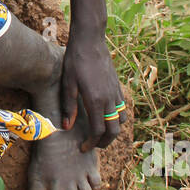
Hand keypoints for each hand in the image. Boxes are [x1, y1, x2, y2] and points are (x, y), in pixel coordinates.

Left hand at [59, 30, 125, 151]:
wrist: (90, 41)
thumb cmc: (75, 61)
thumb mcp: (68, 84)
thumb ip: (69, 107)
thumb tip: (67, 127)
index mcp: (96, 101)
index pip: (98, 131)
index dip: (91, 143)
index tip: (83, 148)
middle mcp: (109, 99)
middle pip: (114, 130)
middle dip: (105, 142)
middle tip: (93, 146)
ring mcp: (116, 92)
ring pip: (122, 120)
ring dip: (113, 131)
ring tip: (100, 133)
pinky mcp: (118, 86)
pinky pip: (123, 108)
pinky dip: (117, 118)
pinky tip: (106, 116)